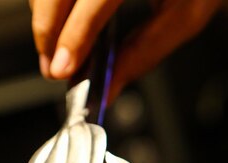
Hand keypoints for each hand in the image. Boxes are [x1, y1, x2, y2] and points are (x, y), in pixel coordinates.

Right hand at [30, 0, 220, 100]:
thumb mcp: (183, 17)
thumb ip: (143, 53)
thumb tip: (107, 88)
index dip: (75, 36)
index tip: (62, 69)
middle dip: (48, 31)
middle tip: (53, 69)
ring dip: (44, 16)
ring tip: (57, 50)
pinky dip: (48, 1)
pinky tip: (58, 21)